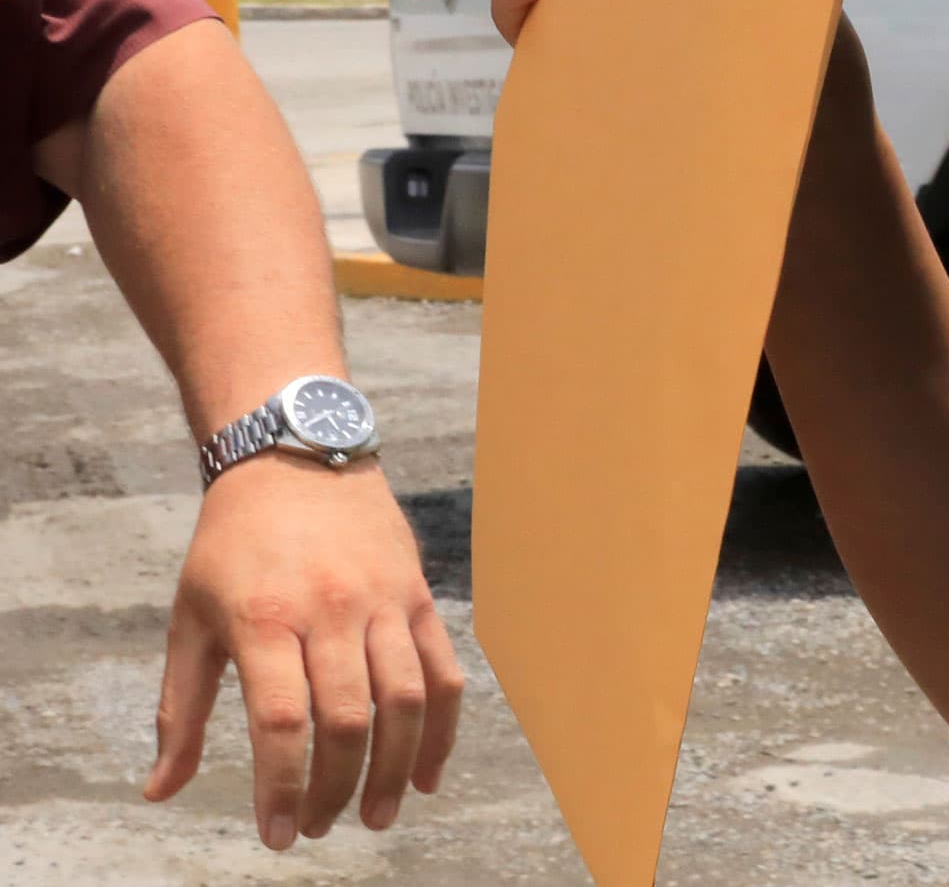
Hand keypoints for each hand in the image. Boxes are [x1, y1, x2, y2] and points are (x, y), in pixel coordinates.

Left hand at [146, 458, 462, 849]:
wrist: (296, 457)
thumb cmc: (232, 547)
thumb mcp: (190, 620)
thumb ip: (180, 710)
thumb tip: (161, 790)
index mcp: (263, 617)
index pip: (283, 720)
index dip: (282, 786)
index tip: (277, 834)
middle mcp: (329, 608)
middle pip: (348, 719)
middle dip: (336, 789)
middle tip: (319, 827)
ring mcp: (382, 601)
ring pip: (406, 700)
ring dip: (397, 770)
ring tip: (379, 815)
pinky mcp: (418, 596)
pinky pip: (444, 672)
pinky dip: (443, 728)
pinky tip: (429, 773)